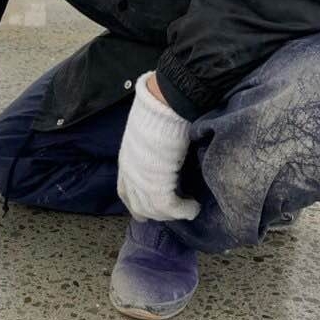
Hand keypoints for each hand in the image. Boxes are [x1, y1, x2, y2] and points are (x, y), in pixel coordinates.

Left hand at [117, 72, 200, 221]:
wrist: (164, 105)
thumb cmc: (160, 112)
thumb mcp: (149, 134)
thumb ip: (151, 149)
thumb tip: (165, 154)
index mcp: (126, 161)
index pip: (125, 191)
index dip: (135, 203)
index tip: (144, 212)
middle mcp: (129, 174)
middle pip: (138, 206)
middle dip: (155, 213)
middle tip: (172, 215)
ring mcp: (141, 181)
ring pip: (154, 210)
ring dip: (172, 213)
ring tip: (188, 209)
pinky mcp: (157, 185)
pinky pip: (169, 207)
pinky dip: (184, 210)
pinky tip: (193, 208)